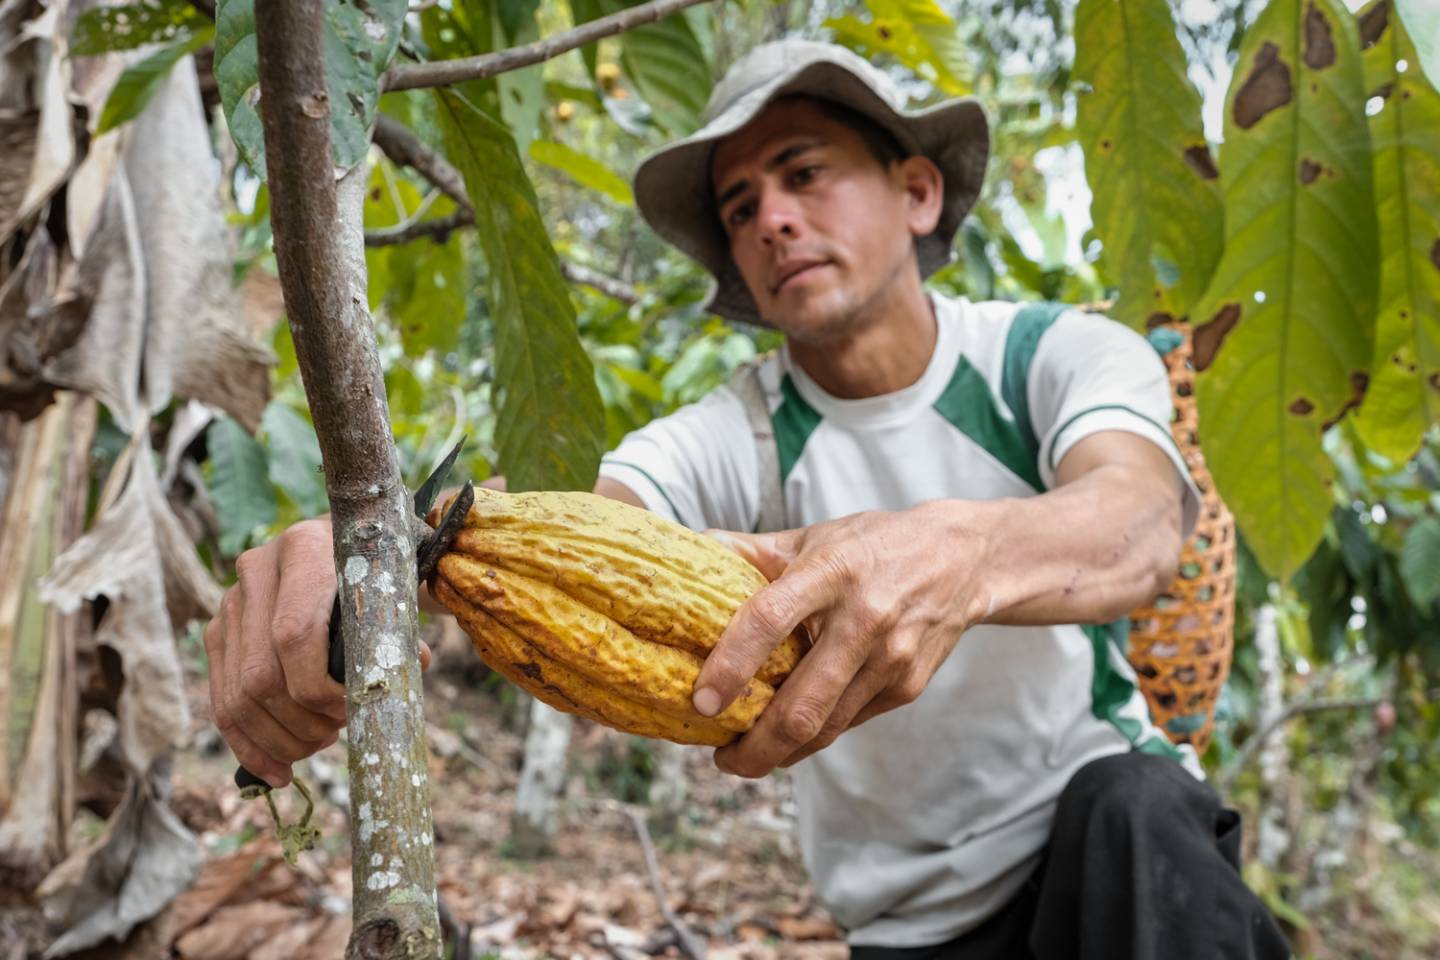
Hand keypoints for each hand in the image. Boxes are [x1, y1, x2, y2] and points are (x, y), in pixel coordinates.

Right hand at [205, 518, 432, 787]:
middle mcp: (256, 570)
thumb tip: (403, 675)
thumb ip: (400, 631)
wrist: (355, 550)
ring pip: (237, 694)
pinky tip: (276, 771)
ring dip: (278, 739)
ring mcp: (231, 602)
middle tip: (337, 735)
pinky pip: (222, 700)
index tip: (352, 711)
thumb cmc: (384, 576)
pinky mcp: (219, 632)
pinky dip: (249, 744)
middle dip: (301, 723)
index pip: (294, 636)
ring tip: (317, 747)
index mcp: (304, 549)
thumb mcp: (398, 591)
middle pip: (261, 674)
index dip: (319, 689)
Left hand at [694, 502, 994, 777]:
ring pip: (826, 727)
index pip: (770, 620)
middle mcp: (864, 618)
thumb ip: (753, 551)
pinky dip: (815, 735)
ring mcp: (891, 657)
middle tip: (722, 759)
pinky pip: (850, 723)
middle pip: (803, 705)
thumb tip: (693, 548)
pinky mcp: (908, 685)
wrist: (963, 558)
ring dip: (780, 753)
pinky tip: (790, 735)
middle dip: (754, 748)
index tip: (701, 701)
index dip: (731, 665)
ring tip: (746, 756)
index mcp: (830, 572)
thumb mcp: (814, 537)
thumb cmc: (872, 545)